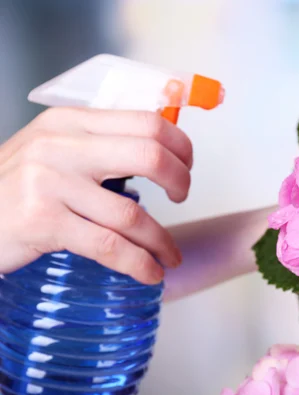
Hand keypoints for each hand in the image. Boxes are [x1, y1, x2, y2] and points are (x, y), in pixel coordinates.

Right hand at [0, 107, 192, 283]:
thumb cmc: (16, 187)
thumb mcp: (54, 151)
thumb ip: (100, 146)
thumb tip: (161, 154)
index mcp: (71, 122)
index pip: (147, 121)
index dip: (180, 145)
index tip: (186, 166)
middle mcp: (61, 146)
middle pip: (149, 154)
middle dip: (180, 181)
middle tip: (182, 199)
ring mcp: (49, 183)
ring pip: (131, 213)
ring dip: (161, 240)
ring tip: (170, 256)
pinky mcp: (42, 221)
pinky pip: (108, 246)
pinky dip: (138, 263)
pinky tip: (150, 272)